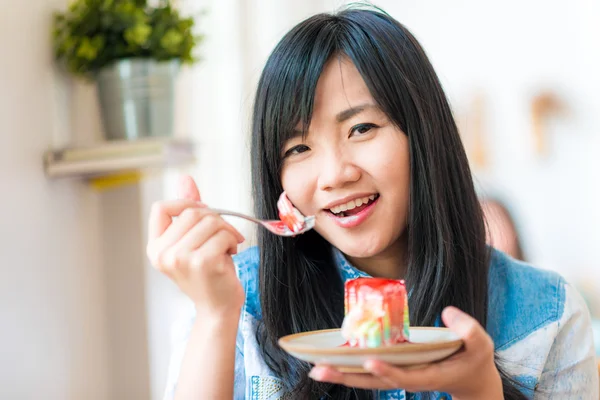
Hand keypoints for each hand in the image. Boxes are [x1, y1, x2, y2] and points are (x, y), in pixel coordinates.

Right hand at [146, 175, 245, 317]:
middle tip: (224, 235)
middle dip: (215, 219)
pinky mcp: (202, 262)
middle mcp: (163, 254)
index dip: (185, 202)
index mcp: (155, 247)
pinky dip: (233, 240)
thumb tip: (184, 177)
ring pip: (210, 221)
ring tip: (226, 248)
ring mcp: (181, 258)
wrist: (218, 307)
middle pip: (192, 211)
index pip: (161, 208)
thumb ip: (187, 210)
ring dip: (226, 231)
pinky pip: (224, 234)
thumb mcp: (193, 240)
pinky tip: (230, 256)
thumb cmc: (208, 273)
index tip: (203, 212)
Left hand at [309, 307, 502, 399]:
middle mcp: (409, 379)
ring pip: (367, 379)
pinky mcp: (393, 370)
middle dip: (348, 376)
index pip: (404, 375)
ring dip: (342, 375)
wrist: (472, 382)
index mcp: (430, 375)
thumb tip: (447, 312)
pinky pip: (368, 372)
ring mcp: (400, 376)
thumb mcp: (482, 344)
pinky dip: (348, 369)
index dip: (387, 369)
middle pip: (375, 381)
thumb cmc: (475, 359)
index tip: (369, 360)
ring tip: (315, 370)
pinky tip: (327, 363)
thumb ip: (468, 329)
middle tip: (320, 370)